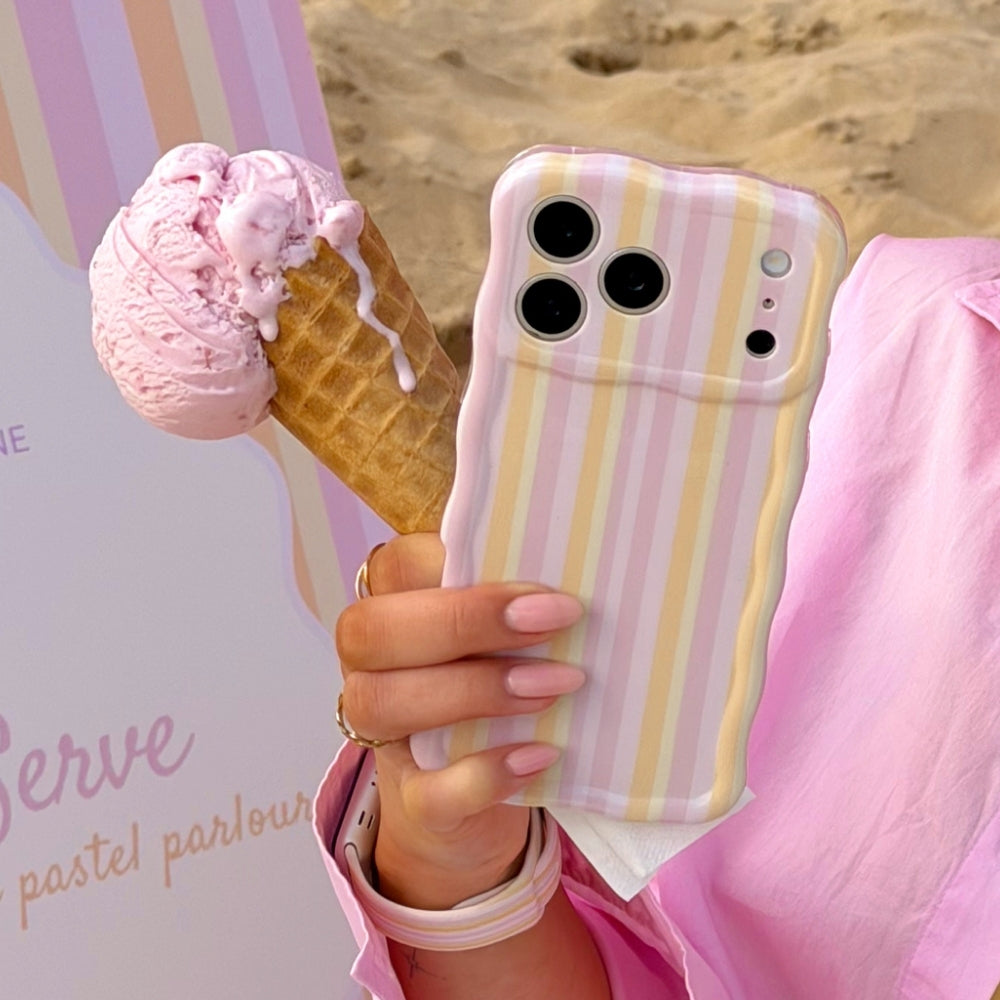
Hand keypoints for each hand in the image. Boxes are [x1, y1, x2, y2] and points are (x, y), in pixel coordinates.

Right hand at [335, 533, 585, 909]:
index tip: (534, 580)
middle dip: (464, 621)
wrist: (477, 793)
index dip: (453, 564)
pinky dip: (484, 775)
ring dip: (474, 691)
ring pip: (380, 704)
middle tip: (554, 621)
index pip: (393, 567)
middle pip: (370, 632)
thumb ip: (515, 600)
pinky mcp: (412, 802)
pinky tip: (539, 754)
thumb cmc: (496, 681)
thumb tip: (579, 570)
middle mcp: (371, 669)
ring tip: (555, 686)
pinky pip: (426, 793)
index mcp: (392, 607)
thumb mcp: (502, 632)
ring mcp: (384, 737)